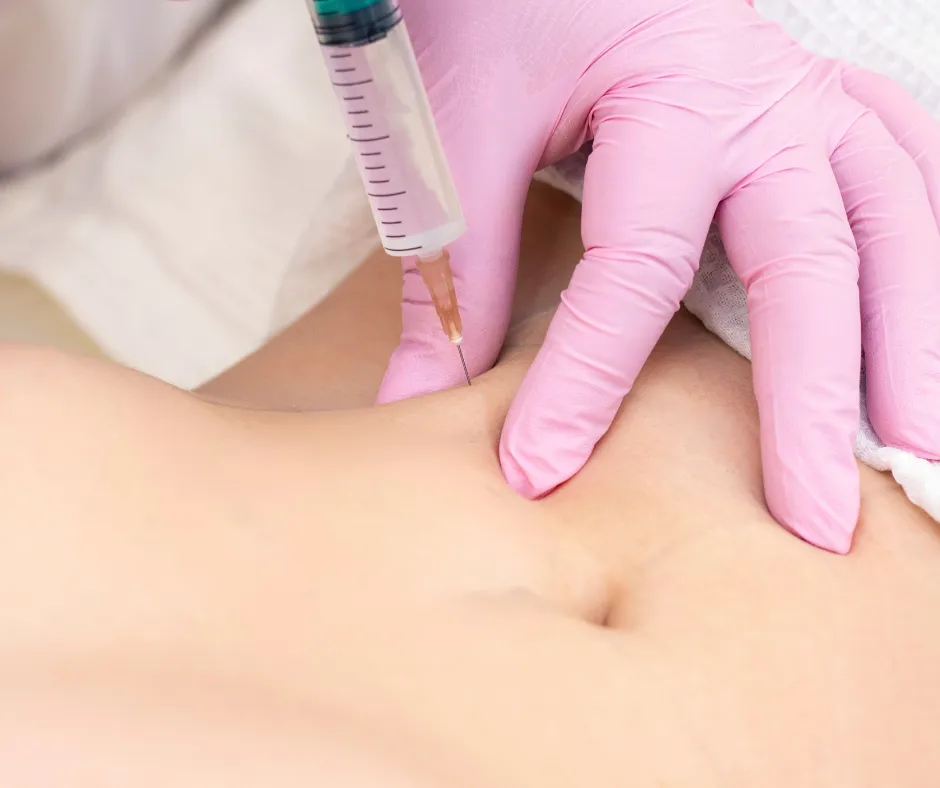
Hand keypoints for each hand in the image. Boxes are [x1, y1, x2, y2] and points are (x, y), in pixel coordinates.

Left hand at [377, 0, 939, 553]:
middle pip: (810, 268)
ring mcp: (805, 92)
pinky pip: (902, 167)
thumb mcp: (463, 140)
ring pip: (896, 224)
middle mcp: (763, 98)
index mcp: (670, 100)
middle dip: (812, 407)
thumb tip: (416, 405)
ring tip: (916, 450)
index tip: (540, 472)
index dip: (586, 384)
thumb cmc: (496, 12)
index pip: (637, 272)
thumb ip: (453, 278)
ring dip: (912, 343)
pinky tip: (921, 321)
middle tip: (815, 526)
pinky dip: (921, 248)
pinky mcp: (816, 95)